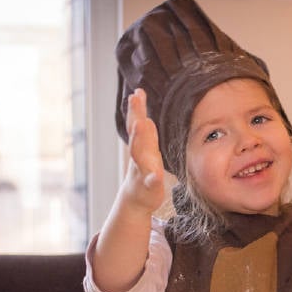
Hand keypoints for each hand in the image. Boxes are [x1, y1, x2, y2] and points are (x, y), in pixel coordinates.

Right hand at [120, 88, 164, 213]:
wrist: (137, 199)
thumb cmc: (144, 173)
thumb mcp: (146, 153)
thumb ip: (146, 136)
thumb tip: (146, 119)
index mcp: (141, 146)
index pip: (138, 124)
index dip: (137, 108)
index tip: (137, 91)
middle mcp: (139, 154)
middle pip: (136, 133)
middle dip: (135, 115)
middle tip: (134, 97)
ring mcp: (143, 169)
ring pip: (139, 153)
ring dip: (138, 138)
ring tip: (140, 123)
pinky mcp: (150, 186)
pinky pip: (152, 181)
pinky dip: (153, 178)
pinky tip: (157, 175)